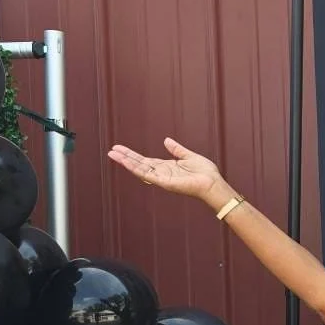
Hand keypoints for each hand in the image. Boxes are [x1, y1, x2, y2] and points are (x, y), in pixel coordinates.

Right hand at [108, 137, 226, 205]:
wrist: (214, 184)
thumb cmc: (206, 174)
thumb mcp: (189, 156)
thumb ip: (177, 149)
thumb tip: (166, 140)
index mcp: (167, 167)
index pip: (145, 161)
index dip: (132, 155)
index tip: (119, 149)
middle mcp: (163, 173)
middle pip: (139, 164)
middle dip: (125, 157)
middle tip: (111, 151)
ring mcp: (163, 179)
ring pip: (140, 170)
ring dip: (126, 162)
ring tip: (113, 155)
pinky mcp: (165, 183)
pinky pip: (148, 175)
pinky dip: (136, 168)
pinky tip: (126, 162)